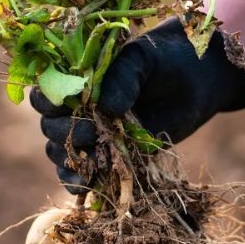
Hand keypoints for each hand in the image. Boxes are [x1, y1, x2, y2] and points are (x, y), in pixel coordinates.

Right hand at [31, 18, 244, 193]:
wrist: (198, 80)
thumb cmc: (166, 60)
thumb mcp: (143, 59)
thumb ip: (122, 77)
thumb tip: (106, 108)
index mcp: (75, 80)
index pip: (45, 94)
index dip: (48, 102)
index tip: (65, 105)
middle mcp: (75, 109)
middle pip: (49, 127)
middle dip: (66, 133)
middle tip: (93, 132)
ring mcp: (88, 135)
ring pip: (59, 152)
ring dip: (71, 159)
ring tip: (96, 158)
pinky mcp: (105, 156)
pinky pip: (78, 174)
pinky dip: (77, 182)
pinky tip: (88, 184)